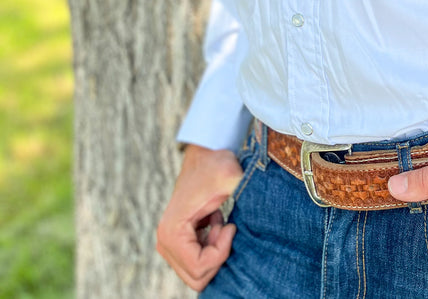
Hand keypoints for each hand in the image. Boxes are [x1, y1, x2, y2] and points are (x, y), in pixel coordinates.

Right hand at [156, 143, 243, 291]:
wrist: (206, 154)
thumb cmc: (217, 164)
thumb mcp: (231, 176)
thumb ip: (243, 191)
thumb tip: (259, 209)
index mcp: (172, 231)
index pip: (199, 267)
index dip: (221, 252)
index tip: (230, 226)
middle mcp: (164, 241)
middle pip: (196, 277)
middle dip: (217, 257)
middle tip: (225, 228)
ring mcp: (168, 244)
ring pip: (197, 272)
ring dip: (214, 252)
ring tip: (220, 224)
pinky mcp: (175, 242)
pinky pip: (196, 263)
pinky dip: (211, 248)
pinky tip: (215, 224)